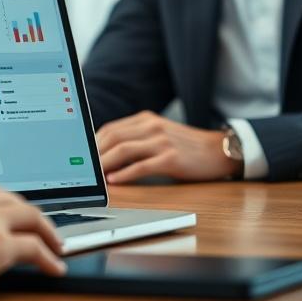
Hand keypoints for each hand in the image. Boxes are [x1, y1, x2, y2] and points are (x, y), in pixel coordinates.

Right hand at [0, 181, 65, 300]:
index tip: (4, 213)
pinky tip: (54, 265)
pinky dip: (48, 256)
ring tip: (54, 243)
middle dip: (25, 212)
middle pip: (10, 198)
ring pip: (30, 215)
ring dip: (45, 229)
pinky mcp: (0, 243)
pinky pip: (33, 247)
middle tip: (36, 224)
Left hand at [96, 111, 237, 182]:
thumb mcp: (159, 134)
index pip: (111, 128)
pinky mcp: (171, 158)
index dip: (93, 143)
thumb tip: (107, 152)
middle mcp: (152, 127)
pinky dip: (124, 174)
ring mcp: (162, 142)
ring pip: (123, 150)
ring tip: (94, 176)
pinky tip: (114, 181)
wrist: (219, 150)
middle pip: (113, 137)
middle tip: (84, 169)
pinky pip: (141, 166)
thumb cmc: (186, 146)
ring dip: (105, 164)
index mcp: (146, 119)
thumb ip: (137, 137)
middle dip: (95, 154)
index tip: (82, 157)